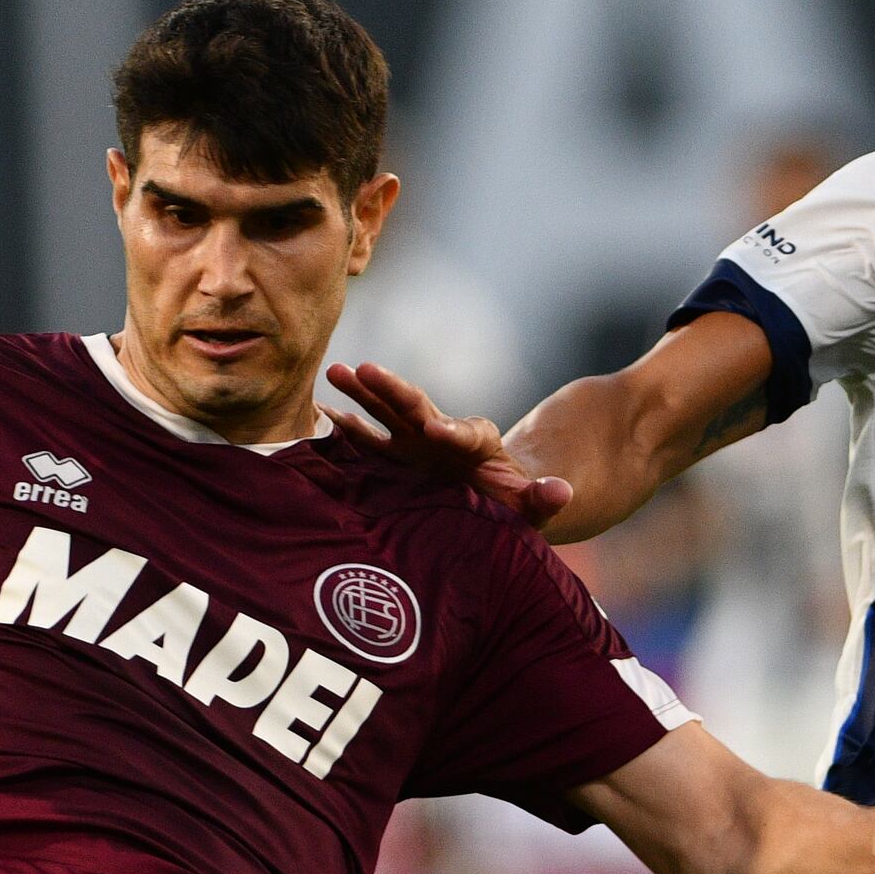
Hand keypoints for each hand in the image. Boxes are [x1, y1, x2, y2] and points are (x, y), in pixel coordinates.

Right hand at [324, 359, 571, 525]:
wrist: (493, 499)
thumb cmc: (513, 504)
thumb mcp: (533, 504)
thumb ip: (544, 498)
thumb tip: (562, 491)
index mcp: (477, 443)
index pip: (465, 432)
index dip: (452, 430)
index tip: (437, 430)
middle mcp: (441, 434)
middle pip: (417, 406)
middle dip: (391, 388)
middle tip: (366, 368)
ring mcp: (415, 443)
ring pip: (386, 412)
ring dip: (361, 393)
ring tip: (333, 372)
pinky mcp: (395, 458)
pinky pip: (366, 440)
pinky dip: (342, 426)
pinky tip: (312, 415)